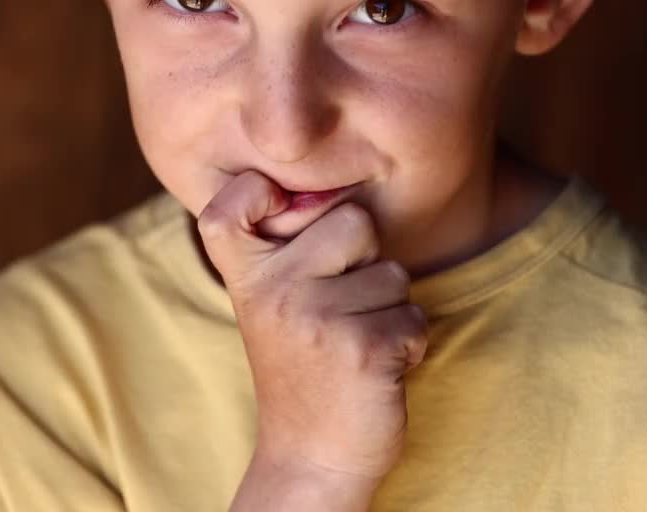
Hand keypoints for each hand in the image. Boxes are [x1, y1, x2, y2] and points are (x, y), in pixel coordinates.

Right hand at [198, 170, 427, 486]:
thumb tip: (337, 189)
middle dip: (366, 261)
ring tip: (354, 343)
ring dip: (390, 309)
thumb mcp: (270, 301)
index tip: (277, 216)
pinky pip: (415, 316)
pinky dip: (408, 343)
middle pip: (355, 220)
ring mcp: (315, 318)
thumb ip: (286, 244)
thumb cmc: (303, 365)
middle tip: (337, 309)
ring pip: (394, 273)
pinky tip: (374, 368)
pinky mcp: (363, 348)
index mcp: (246, 275)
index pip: (231, 202)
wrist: (310, 456)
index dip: (259, 192)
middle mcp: (272, 291)